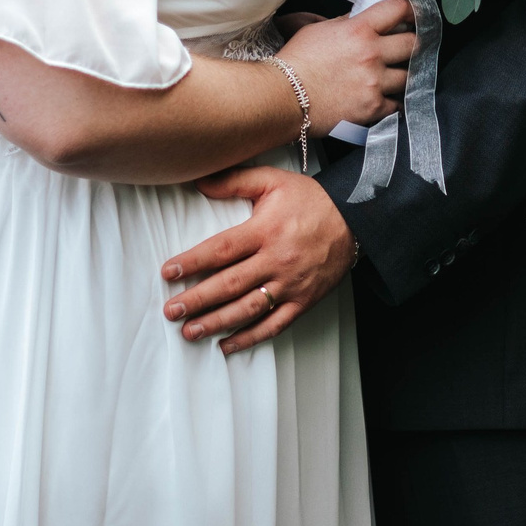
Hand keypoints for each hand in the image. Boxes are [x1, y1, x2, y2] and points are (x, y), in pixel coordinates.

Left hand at [163, 167, 356, 352]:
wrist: (356, 218)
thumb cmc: (310, 199)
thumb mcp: (273, 180)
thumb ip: (234, 181)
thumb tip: (198, 181)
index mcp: (266, 230)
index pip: (222, 249)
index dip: (193, 262)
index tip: (168, 272)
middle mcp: (277, 260)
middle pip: (230, 284)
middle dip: (197, 300)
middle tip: (170, 311)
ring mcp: (291, 284)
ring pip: (249, 309)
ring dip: (217, 323)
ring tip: (189, 331)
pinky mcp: (304, 301)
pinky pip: (274, 325)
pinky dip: (250, 338)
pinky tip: (226, 345)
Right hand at [278, 0, 414, 130]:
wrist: (283, 96)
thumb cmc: (295, 61)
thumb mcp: (318, 29)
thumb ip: (346, 22)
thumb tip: (361, 18)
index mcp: (359, 29)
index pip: (398, 9)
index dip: (410, 9)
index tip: (412, 13)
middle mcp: (371, 54)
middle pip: (413, 43)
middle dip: (412, 43)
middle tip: (408, 47)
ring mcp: (374, 82)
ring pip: (409, 75)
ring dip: (403, 74)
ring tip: (394, 75)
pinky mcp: (373, 107)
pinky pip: (397, 103)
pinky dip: (392, 101)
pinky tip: (384, 97)